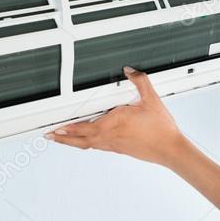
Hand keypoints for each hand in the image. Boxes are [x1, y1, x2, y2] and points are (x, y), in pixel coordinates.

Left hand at [46, 66, 189, 168]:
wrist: (169, 149)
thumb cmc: (161, 129)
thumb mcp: (152, 99)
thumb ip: (140, 81)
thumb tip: (130, 70)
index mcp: (115, 122)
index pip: (85, 126)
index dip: (68, 128)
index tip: (56, 127)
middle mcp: (110, 136)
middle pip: (80, 139)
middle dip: (63, 137)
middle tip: (50, 135)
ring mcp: (113, 145)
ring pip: (87, 144)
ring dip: (72, 142)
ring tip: (61, 138)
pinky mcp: (119, 149)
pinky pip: (96, 146)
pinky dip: (85, 143)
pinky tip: (85, 141)